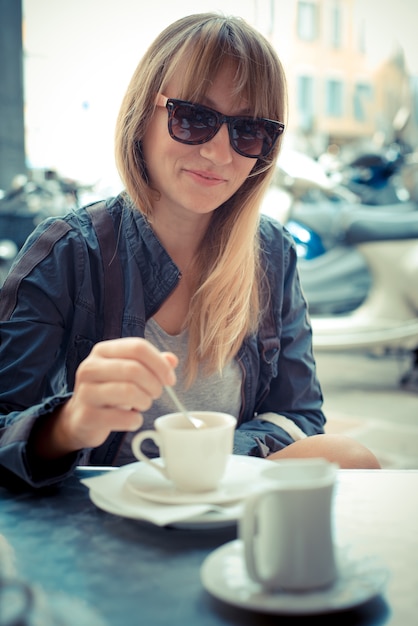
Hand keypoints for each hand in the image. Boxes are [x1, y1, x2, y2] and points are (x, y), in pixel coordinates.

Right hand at [34, 338, 177, 457]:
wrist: (81, 418)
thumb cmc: (110, 391)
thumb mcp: (128, 372)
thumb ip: (151, 363)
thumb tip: (172, 360)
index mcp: (103, 351)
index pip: (138, 347)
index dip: (160, 364)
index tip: (170, 380)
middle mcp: (90, 367)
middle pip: (134, 369)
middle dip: (154, 384)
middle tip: (156, 394)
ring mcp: (85, 392)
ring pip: (128, 391)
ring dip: (145, 401)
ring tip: (144, 404)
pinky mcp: (86, 416)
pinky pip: (122, 418)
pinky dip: (135, 420)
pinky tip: (132, 419)